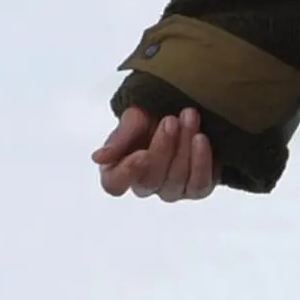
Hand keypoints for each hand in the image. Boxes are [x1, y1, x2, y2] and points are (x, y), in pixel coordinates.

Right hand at [92, 102, 220, 201]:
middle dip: (162, 148)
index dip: (127, 173)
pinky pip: (199, 186)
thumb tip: (98, 158)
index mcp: (119, 170)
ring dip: (184, 148)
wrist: (183, 110)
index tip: (141, 152)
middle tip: (170, 120)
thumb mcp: (133, 118)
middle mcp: (144, 185)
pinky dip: (201, 161)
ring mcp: (171, 190)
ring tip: (189, 117)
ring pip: (175, 181)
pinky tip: (201, 138)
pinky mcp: (196, 188)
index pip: (114, 184)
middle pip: (149, 181)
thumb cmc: (152, 115)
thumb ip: (119, 138)